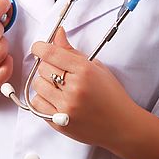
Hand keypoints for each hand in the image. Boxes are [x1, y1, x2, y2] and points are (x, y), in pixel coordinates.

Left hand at [30, 27, 138, 150]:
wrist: (121, 125)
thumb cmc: (111, 95)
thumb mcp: (95, 67)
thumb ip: (72, 51)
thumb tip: (57, 33)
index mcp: (84, 71)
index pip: (51, 53)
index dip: (40, 47)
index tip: (38, 47)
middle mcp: (74, 88)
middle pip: (42, 68)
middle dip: (47, 65)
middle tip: (58, 69)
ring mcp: (66, 107)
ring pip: (37, 85)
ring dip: (44, 82)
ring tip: (58, 85)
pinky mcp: (59, 123)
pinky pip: (37, 104)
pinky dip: (42, 99)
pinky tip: (55, 98)